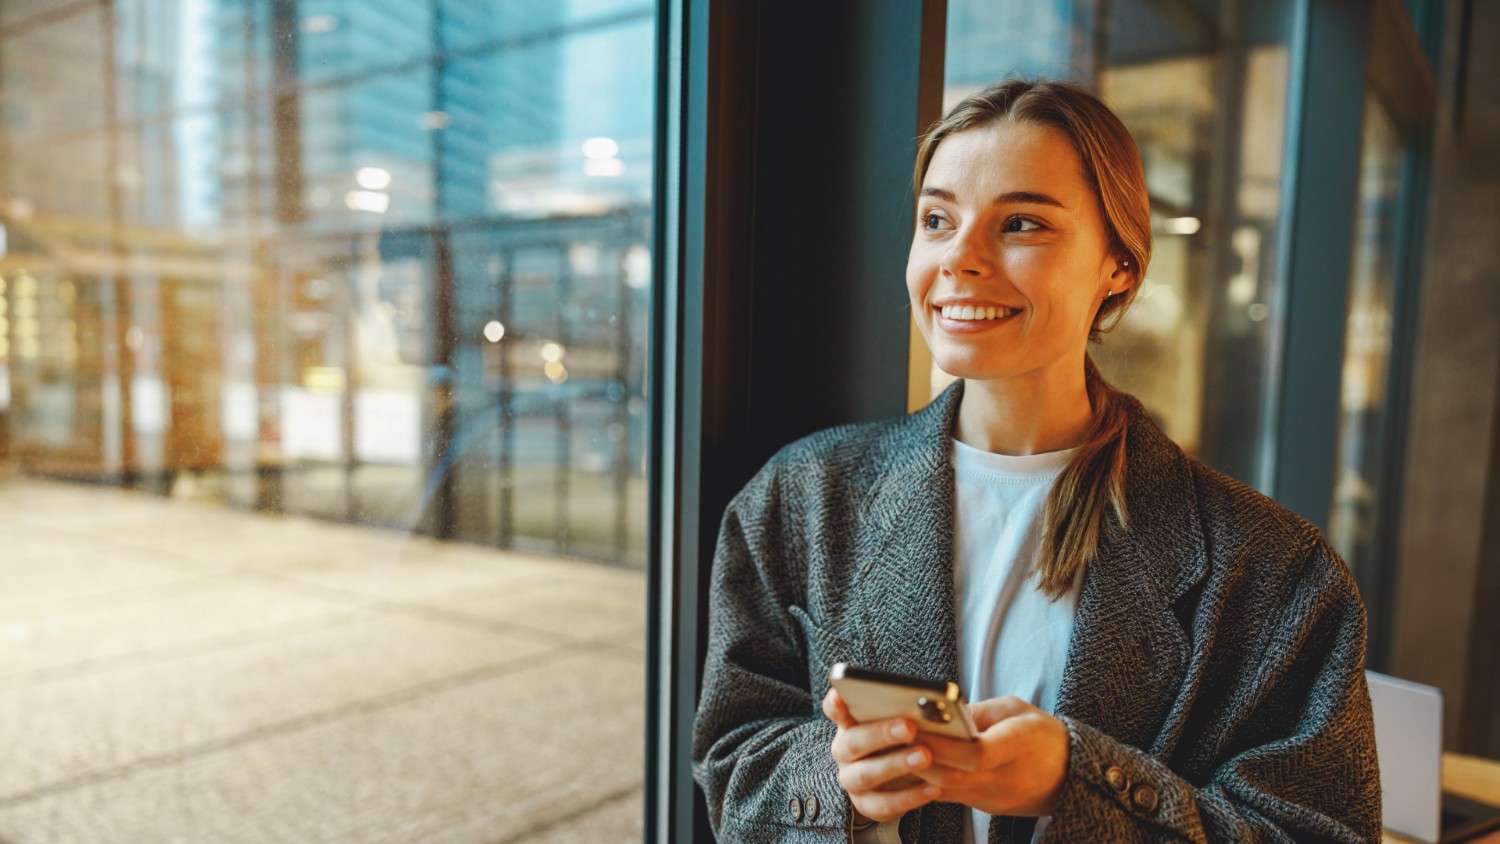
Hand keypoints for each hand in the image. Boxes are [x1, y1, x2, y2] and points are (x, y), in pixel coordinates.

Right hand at [821, 687, 943, 823]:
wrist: (905, 777)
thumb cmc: (904, 738)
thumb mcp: (902, 723)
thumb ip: (906, 714)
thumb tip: (927, 708)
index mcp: (849, 723)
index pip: (834, 710)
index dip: (836, 704)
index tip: (842, 697)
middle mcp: (844, 751)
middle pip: (853, 742)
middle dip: (881, 734)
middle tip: (910, 727)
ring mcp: (851, 779)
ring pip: (866, 774)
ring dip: (896, 765)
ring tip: (926, 757)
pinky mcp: (866, 804)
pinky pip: (885, 803)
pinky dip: (910, 796)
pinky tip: (934, 787)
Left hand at [904, 695, 1069, 816]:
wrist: (1068, 776)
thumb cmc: (1040, 734)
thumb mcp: (1015, 709)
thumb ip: (977, 712)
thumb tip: (938, 714)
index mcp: (1019, 747)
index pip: (976, 754)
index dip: (943, 744)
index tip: (915, 726)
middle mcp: (1004, 779)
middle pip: (951, 776)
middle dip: (916, 756)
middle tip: (889, 736)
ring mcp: (992, 798)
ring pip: (943, 789)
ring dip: (914, 770)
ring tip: (889, 747)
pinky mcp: (982, 806)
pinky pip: (947, 794)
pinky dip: (924, 779)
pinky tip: (904, 762)